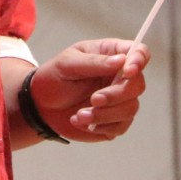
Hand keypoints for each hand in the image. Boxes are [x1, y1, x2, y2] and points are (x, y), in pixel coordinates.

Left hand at [29, 38, 148, 142]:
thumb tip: (121, 60)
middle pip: (137, 85)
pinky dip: (101, 126)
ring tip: (80, 115)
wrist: (42, 104)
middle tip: (94, 100)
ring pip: (130, 108)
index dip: (139, 61)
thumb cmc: (55, 76)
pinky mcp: (114, 121)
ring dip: (105, 114)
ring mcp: (119, 100)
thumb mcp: (68, 64)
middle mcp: (120, 76)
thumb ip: (94, 62)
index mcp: (112, 55)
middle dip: (116, 95)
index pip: (139, 53)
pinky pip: (120, 126)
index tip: (127, 71)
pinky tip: (80, 121)